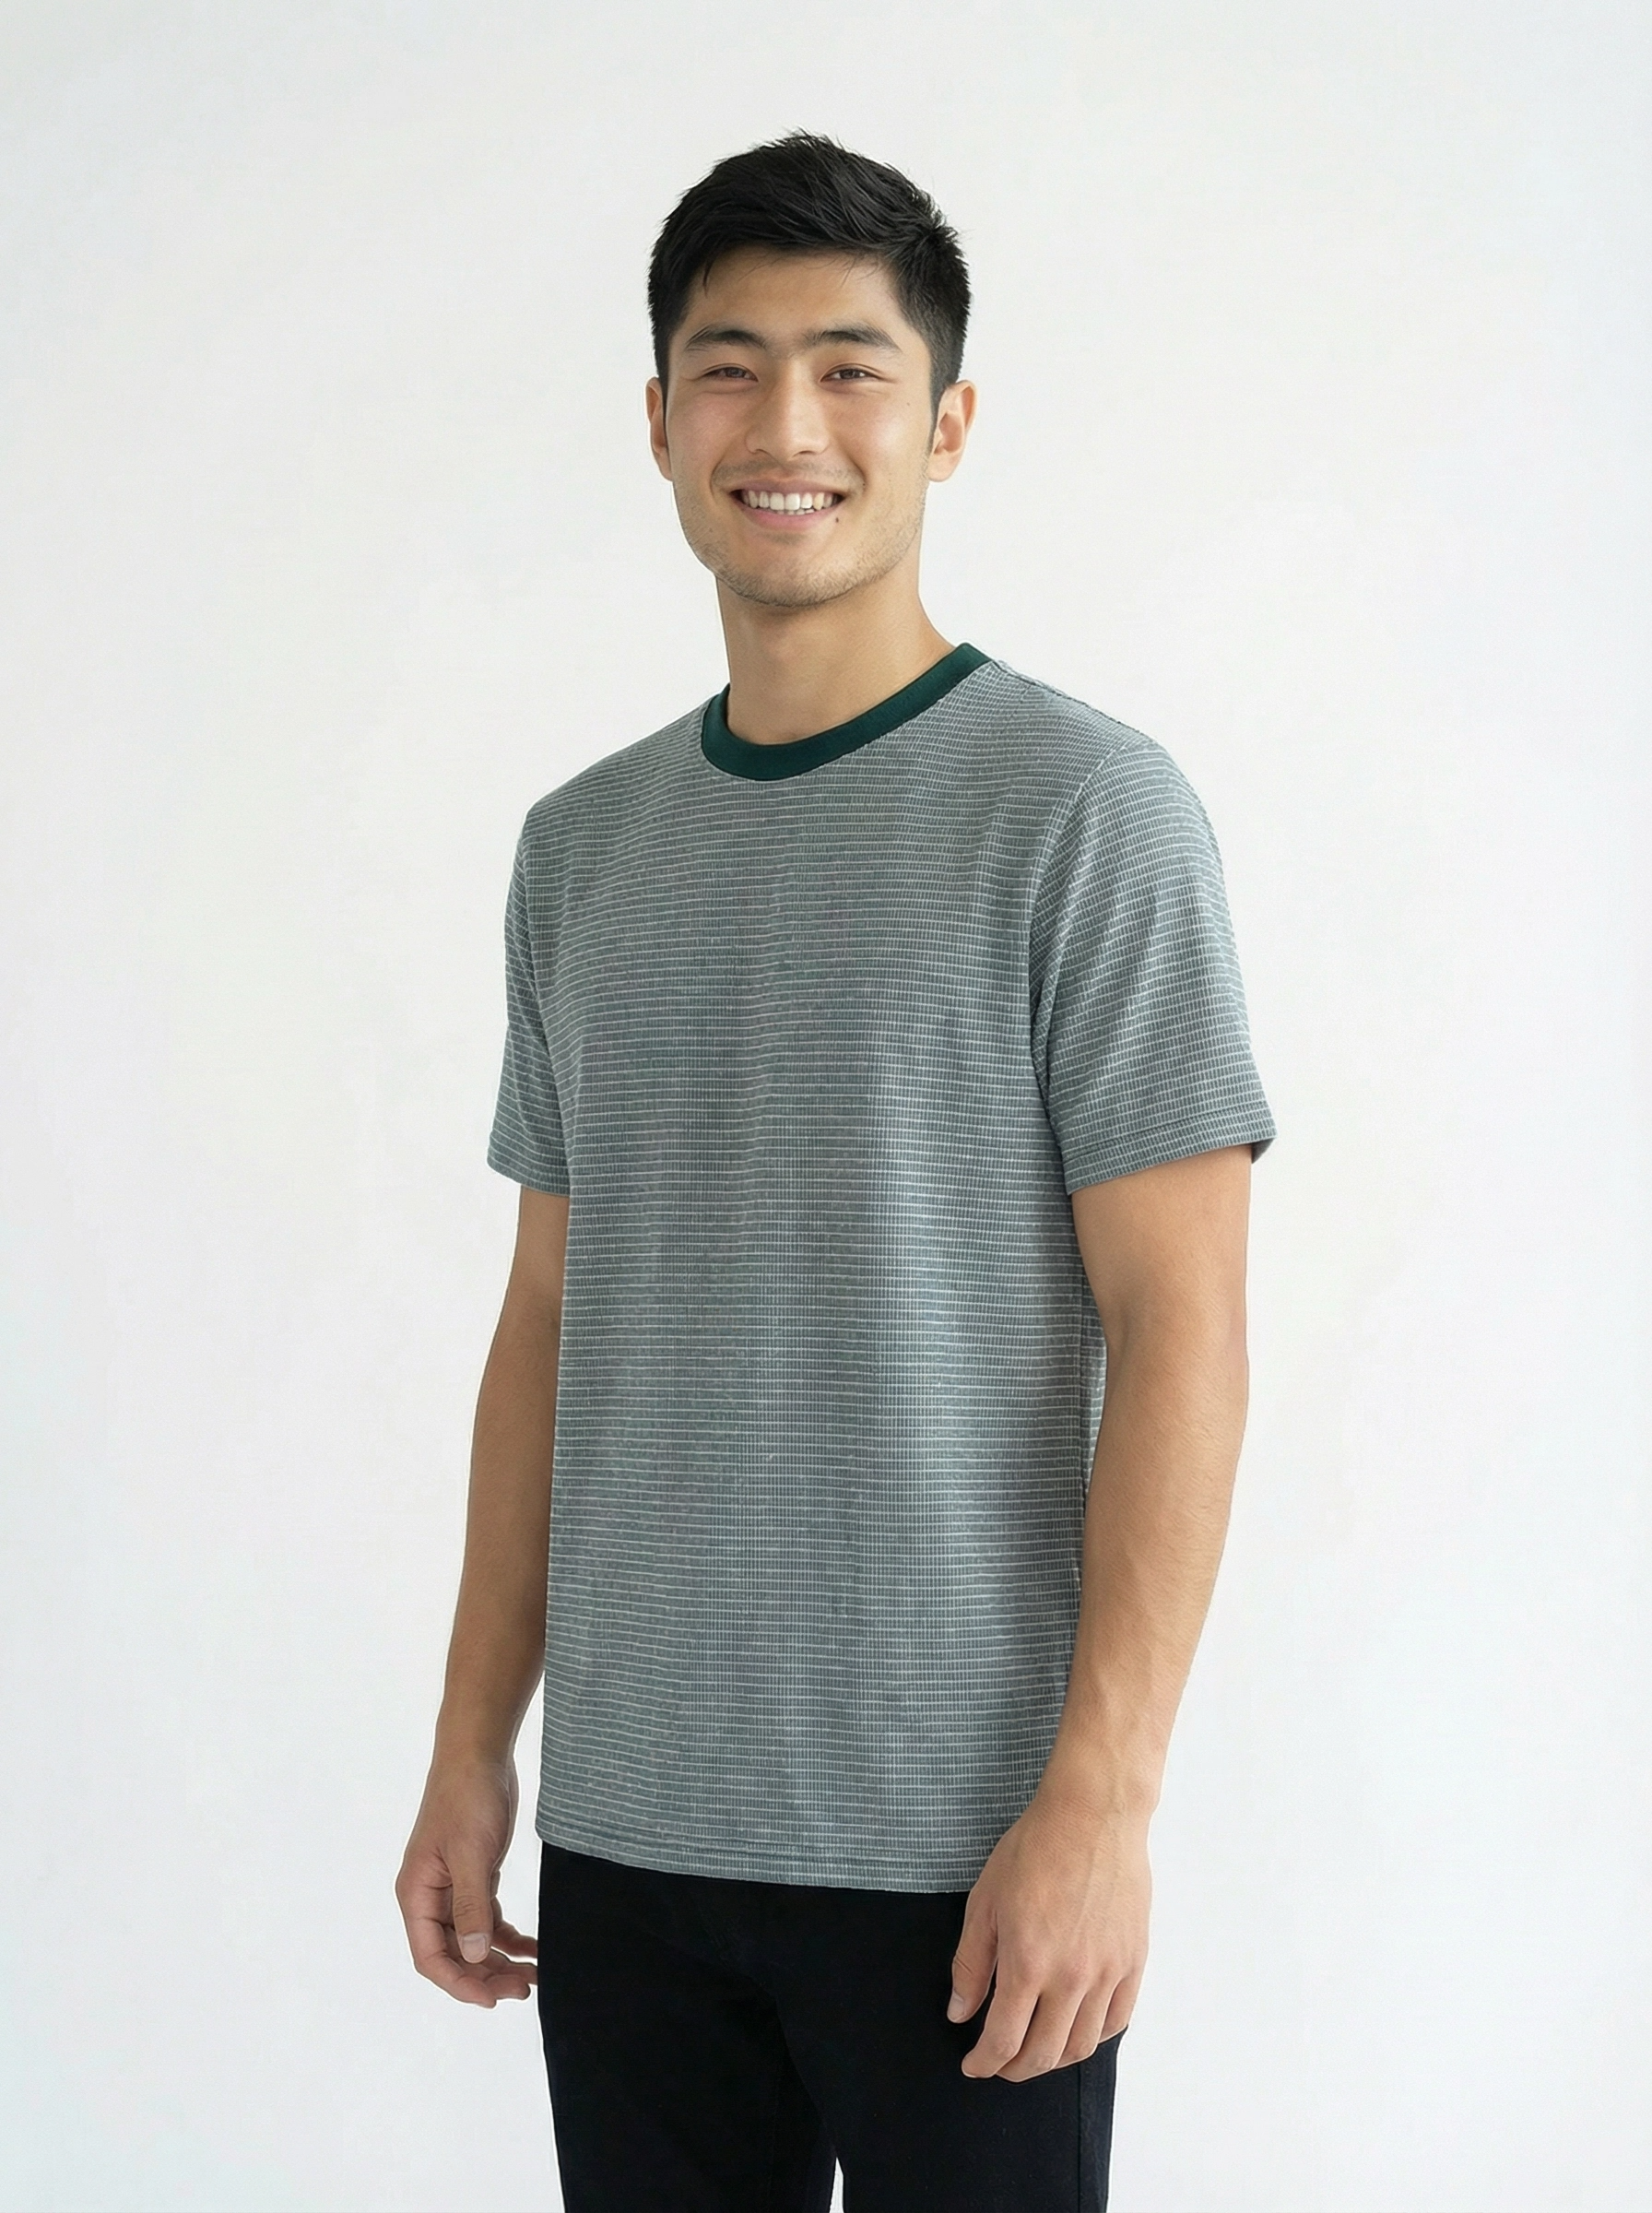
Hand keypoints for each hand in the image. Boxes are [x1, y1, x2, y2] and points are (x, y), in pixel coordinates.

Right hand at [396, 1754, 537, 2006]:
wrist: (479, 1754)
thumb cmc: (467, 1798)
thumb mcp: (471, 1854)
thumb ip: (471, 1906)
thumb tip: (474, 1955)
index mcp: (416, 1894)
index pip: (430, 1957)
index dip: (459, 1983)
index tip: (492, 2000)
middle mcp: (430, 1897)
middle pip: (453, 1954)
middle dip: (486, 1976)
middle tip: (524, 1989)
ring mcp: (453, 1887)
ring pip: (473, 1941)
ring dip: (500, 1961)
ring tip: (534, 1976)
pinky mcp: (476, 1875)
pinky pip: (489, 1919)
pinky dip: (509, 1937)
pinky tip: (533, 1948)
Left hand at [946, 1786, 1148, 2078]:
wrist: (1093, 1816)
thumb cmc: (1034, 1849)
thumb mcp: (985, 1901)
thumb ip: (970, 1964)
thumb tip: (960, 2013)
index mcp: (1027, 1963)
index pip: (1004, 2040)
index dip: (985, 2063)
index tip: (974, 2066)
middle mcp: (1071, 1977)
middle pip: (1043, 2054)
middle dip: (1015, 2069)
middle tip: (1000, 2064)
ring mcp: (1107, 1972)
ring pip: (1082, 2046)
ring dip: (1054, 2060)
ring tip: (1035, 2052)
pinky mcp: (1133, 1961)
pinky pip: (1116, 2020)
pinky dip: (1093, 2037)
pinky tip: (1076, 2030)